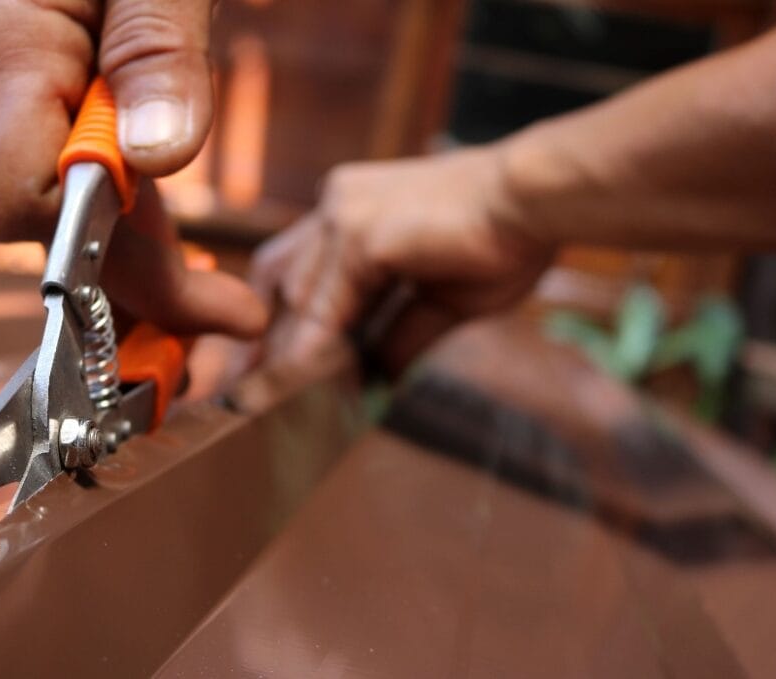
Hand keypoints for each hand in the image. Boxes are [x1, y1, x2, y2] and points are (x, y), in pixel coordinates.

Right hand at [0, 1, 264, 336]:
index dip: (93, 247)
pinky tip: (190, 264)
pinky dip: (133, 231)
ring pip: (69, 221)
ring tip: (227, 306)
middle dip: (139, 281)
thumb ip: (157, 52)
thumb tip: (157, 159)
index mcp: (0, 53)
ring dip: (146, 264)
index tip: (189, 282)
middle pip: (50, 229)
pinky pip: (78, 192)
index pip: (15, 202)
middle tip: (231, 316)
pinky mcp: (36, 117)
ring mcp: (5, 110)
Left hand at [250, 148, 553, 371]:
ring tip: (257, 402)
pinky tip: (295, 388)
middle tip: (238, 391)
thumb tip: (376, 378)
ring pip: (295, 297)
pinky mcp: (359, 234)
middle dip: (259, 338)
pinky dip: (309, 351)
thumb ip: (398, 333)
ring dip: (279, 353)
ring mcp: (342, 214)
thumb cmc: (501, 240)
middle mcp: (335, 204)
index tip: (259, 366)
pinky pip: (324, 308)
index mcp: (350, 209)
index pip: (295, 269)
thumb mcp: (438, 299)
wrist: (537, 200)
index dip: (276, 320)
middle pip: (278, 280)